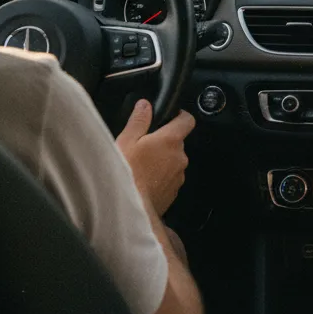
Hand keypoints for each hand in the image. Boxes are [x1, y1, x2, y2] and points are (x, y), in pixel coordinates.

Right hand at [116, 100, 195, 216]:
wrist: (130, 208)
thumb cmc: (125, 173)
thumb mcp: (126, 141)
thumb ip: (139, 121)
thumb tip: (145, 105)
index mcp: (170, 140)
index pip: (187, 120)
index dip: (180, 115)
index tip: (170, 116)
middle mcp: (180, 157)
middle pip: (177, 142)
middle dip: (164, 142)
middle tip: (144, 146)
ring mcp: (179, 176)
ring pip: (173, 161)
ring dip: (162, 161)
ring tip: (141, 166)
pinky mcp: (174, 192)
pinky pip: (170, 178)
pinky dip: (160, 177)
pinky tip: (144, 181)